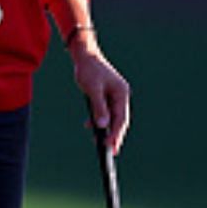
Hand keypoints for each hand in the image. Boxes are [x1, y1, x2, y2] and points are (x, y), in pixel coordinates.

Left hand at [71, 37, 130, 152]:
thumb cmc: (89, 70)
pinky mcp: (107, 95)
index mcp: (121, 93)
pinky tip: (90, 126)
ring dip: (106, 129)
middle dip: (115, 135)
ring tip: (100, 143)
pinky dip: (100, 120)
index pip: (121, 118)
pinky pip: (106, 111)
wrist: (85, 55)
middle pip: (120, 120)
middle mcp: (121, 96)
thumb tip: (103, 125)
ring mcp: (114, 96)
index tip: (111, 147)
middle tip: (112, 152)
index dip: (117, 134)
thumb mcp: (93, 89)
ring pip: (112, 117)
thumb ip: (99, 108)